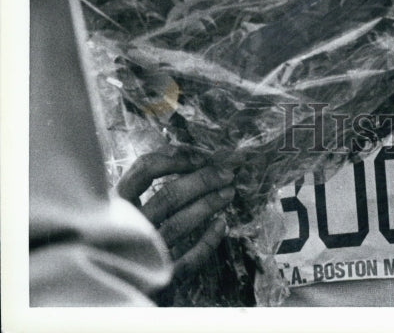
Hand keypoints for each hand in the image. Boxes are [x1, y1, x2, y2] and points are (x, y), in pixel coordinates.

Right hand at [117, 147, 235, 282]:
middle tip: (227, 173)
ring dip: (208, 204)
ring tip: (229, 192)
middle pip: (168, 196)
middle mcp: (125, 229)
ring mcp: (140, 257)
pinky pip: (188, 261)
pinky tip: (222, 224)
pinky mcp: (155, 281)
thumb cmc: (121, 238)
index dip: (176, 158)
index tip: (201, 157)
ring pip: (179, 225)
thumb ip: (145, 184)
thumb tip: (192, 158)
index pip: (144, 170)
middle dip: (202, 180)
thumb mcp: (123, 207)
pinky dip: (207, 241)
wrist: (106, 293)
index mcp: (114, 205)